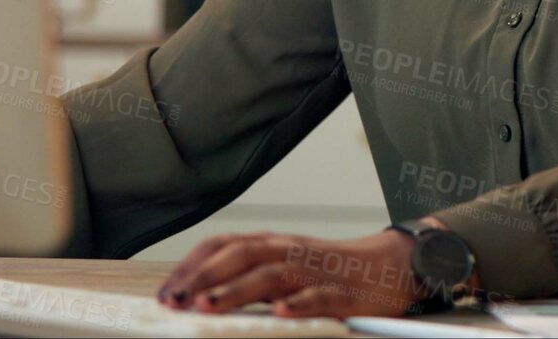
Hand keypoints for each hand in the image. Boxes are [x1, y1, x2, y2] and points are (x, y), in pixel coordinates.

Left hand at [157, 228, 431, 317]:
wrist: (391, 265)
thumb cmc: (331, 270)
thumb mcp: (285, 265)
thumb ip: (248, 275)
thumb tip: (198, 294)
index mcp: (273, 245)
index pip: (224, 245)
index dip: (192, 265)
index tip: (166, 291)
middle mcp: (290, 252)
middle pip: (242, 255)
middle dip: (204, 277)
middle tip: (176, 301)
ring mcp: (315, 271)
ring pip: (272, 274)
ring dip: (237, 290)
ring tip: (208, 306)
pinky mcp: (342, 292)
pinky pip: (319, 295)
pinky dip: (299, 302)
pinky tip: (281, 312)